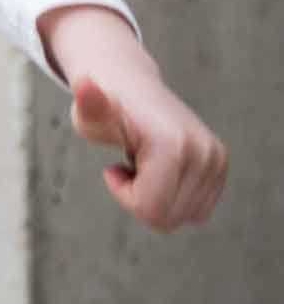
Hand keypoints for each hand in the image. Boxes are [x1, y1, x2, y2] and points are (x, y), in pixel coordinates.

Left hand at [70, 72, 228, 231]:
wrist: (130, 87)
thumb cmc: (103, 106)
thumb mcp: (88, 110)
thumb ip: (86, 102)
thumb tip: (83, 84)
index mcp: (173, 145)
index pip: (150, 210)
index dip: (124, 196)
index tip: (114, 168)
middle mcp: (203, 153)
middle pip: (169, 219)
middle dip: (140, 199)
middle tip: (129, 166)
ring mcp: (215, 159)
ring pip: (184, 217)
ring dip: (157, 198)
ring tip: (144, 164)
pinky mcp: (219, 164)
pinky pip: (197, 210)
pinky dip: (174, 198)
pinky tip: (159, 169)